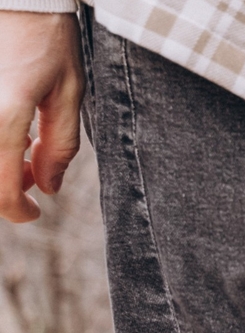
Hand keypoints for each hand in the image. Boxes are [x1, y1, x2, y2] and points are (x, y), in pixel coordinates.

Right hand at [0, 11, 83, 222]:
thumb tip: (49, 188)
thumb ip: (60, 144)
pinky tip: (9, 131)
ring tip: (23, 151)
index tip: (32, 213)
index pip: (1, 188)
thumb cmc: (47, 38)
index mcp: (4, 117)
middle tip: (34, 177)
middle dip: (5, 188)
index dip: (16, 210)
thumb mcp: (69, 92)